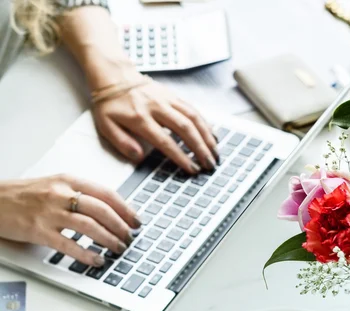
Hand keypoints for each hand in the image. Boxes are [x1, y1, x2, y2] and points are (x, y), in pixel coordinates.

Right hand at [0, 175, 140, 266]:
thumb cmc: (24, 195)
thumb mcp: (55, 185)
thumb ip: (81, 194)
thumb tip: (112, 209)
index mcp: (68, 180)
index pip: (106, 193)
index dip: (126, 209)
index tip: (137, 220)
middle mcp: (60, 194)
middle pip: (102, 210)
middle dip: (121, 226)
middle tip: (130, 237)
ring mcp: (49, 213)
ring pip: (89, 226)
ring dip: (109, 240)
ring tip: (119, 248)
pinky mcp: (38, 231)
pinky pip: (69, 245)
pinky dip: (87, 254)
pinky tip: (97, 260)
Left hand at [92, 73, 218, 174]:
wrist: (114, 76)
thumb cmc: (110, 104)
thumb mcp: (106, 125)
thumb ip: (122, 142)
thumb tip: (139, 156)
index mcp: (140, 117)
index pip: (165, 141)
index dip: (181, 157)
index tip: (192, 169)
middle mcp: (157, 107)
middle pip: (185, 128)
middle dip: (200, 148)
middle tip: (210, 164)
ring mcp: (167, 99)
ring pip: (193, 117)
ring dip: (207, 136)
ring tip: (215, 153)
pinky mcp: (173, 95)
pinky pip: (193, 109)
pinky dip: (205, 123)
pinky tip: (212, 136)